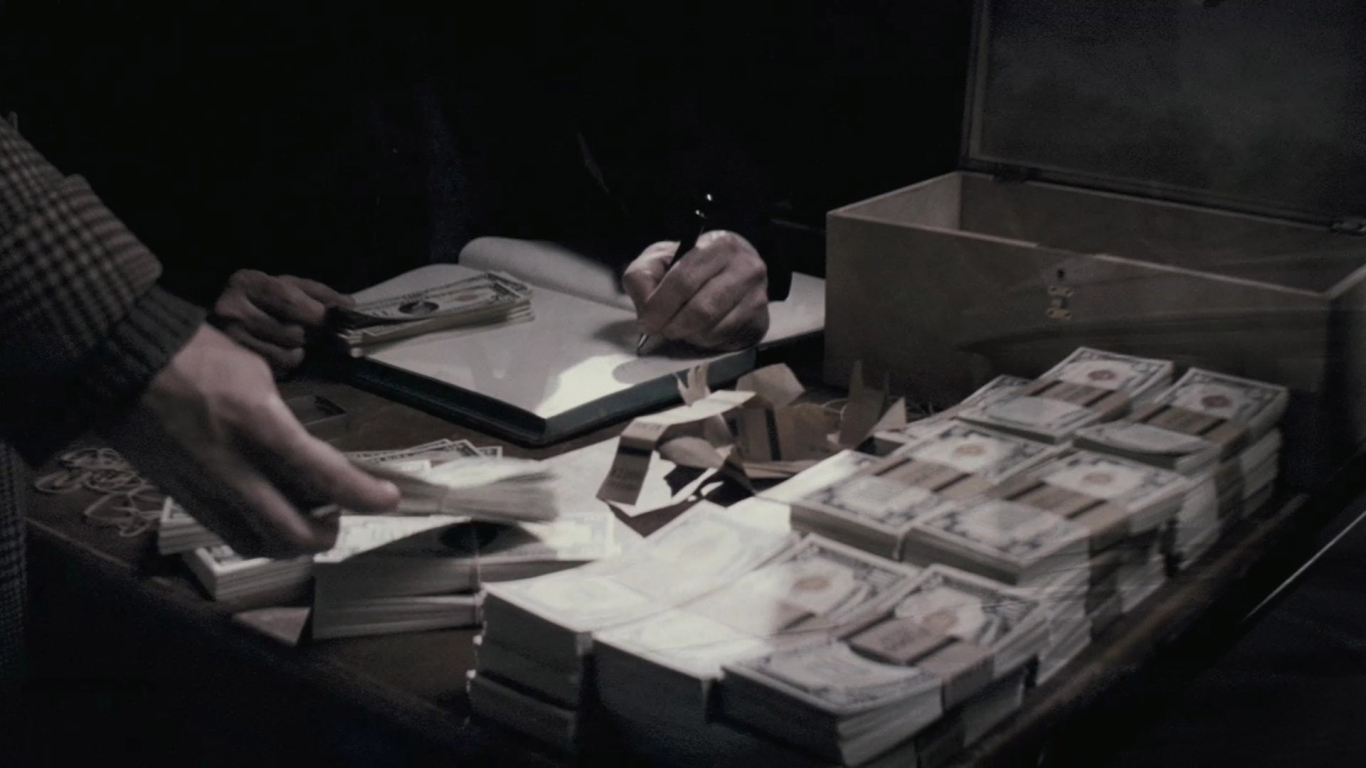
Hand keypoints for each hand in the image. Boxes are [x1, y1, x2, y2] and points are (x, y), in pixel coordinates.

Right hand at [99, 325, 399, 557]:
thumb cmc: (197, 355)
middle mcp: (234, 466)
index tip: (388, 499)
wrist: (123, 359)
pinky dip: (256, 536)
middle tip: (341, 517)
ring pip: (259, 543)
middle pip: (295, 532)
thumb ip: (284, 421)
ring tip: (306, 521)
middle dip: (328, 534)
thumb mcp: (257, 375)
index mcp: (259, 425)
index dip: (364, 495)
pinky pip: (226, 532)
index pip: (326, 476)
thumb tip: (308, 454)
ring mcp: (204, 487)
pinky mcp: (181, 495)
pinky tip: (266, 518)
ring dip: (291, 543)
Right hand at [212, 269, 352, 376]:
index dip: (318, 315)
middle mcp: (233, 310)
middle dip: (311, 336)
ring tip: (291, 343)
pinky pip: (277, 370)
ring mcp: (231, 339)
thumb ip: (319, 293)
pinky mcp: (236, 363)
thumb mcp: (286, 286)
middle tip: (312, 334)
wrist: (221, 319)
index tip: (334, 323)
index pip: (291, 301)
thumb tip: (349, 305)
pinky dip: (285, 364)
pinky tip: (277, 352)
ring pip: (288, 355)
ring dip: (299, 353)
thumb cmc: (260, 299)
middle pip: (293, 332)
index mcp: (248, 283)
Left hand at [622, 230, 769, 350]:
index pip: (684, 279)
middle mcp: (745, 267)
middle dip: (673, 324)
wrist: (732, 271)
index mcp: (718, 245)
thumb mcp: (661, 259)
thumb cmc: (690, 265)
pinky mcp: (760, 319)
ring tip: (679, 326)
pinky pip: (724, 338)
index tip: (647, 321)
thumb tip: (646, 307)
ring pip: (712, 327)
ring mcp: (757, 295)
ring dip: (688, 334)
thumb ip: (643, 276)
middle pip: (701, 308)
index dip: (660, 305)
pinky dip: (704, 340)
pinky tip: (699, 329)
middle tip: (660, 330)